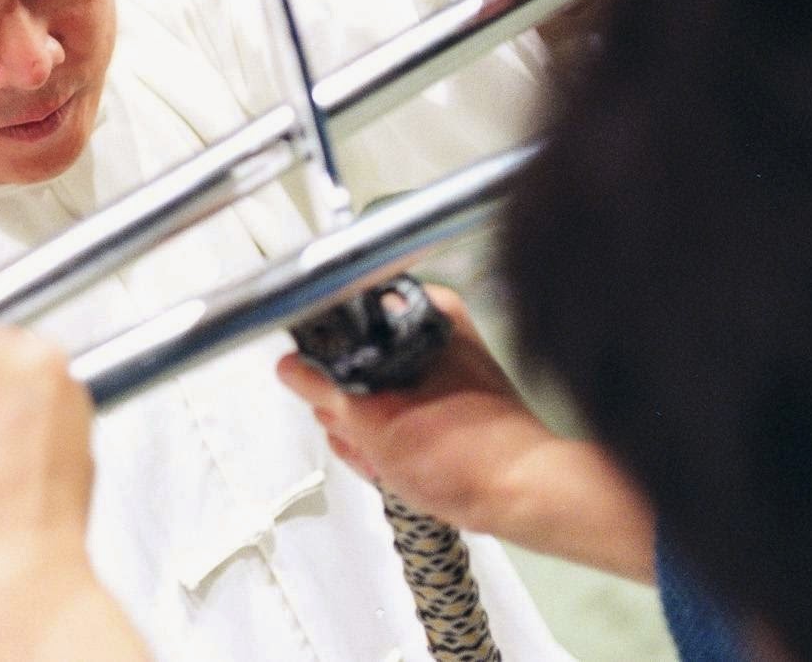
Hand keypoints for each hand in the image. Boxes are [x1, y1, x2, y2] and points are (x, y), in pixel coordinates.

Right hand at [276, 287, 549, 534]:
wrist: (522, 497)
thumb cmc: (465, 453)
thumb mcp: (373, 421)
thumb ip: (323, 390)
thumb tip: (289, 367)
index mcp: (424, 314)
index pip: (347, 318)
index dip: (327, 363)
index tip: (327, 396)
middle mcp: (434, 333)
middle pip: (354, 361)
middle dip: (348, 410)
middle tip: (362, 437)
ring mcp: (441, 369)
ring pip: (372, 393)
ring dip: (365, 432)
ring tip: (383, 456)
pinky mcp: (447, 402)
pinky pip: (397, 412)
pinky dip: (388, 439)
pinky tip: (395, 463)